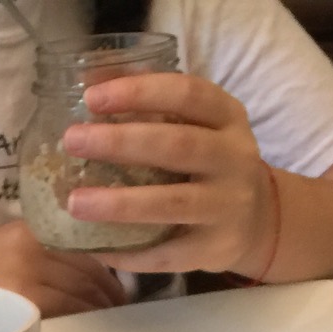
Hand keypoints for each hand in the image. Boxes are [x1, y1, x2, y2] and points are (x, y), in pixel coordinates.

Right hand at [0, 220, 125, 316]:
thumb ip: (39, 252)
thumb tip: (83, 271)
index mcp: (28, 228)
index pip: (87, 243)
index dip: (111, 265)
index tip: (121, 283)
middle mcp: (33, 246)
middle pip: (90, 270)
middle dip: (111, 292)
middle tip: (122, 308)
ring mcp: (29, 276)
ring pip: (83, 294)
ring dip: (101, 309)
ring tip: (110, 321)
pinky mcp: (23, 305)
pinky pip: (67, 313)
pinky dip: (83, 320)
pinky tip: (88, 328)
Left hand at [61, 74, 276, 276]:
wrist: (259, 221)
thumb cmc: (210, 164)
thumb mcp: (196, 125)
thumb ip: (154, 104)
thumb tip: (94, 77)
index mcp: (228, 118)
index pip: (188, 94)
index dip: (140, 92)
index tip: (92, 97)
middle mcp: (234, 159)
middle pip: (177, 146)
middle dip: (120, 143)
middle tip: (73, 141)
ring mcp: (227, 207)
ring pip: (171, 204)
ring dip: (119, 203)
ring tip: (75, 202)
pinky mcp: (214, 249)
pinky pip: (166, 254)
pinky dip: (127, 253)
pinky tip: (93, 246)